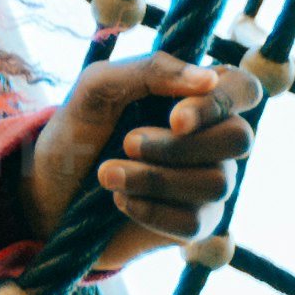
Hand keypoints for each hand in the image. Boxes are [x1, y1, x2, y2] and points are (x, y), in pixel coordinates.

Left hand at [23, 48, 256, 250]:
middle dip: (177, 146)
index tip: (175, 118)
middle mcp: (214, 138)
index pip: (243, 89)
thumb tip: (208, 78)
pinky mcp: (196, 224)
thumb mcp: (99, 87)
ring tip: (107, 174)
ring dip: (154, 178)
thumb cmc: (79, 131)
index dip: (219, 103)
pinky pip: (196, 222)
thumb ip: (150, 70)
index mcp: (197, 96)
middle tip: (127, 143)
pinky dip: (151, 210)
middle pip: (239, 138)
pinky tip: (120, 201)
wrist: (50, 191)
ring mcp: (210, 182)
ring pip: (216, 183)